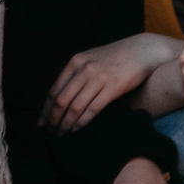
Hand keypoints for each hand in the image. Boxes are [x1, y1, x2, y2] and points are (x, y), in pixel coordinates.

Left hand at [46, 34, 176, 131]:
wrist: (142, 51)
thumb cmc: (116, 57)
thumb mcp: (91, 59)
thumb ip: (76, 74)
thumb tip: (62, 97)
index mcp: (75, 62)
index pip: (53, 90)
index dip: (46, 109)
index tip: (42, 122)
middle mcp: (84, 70)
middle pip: (61, 100)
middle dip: (53, 119)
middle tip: (51, 131)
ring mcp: (98, 78)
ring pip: (75, 107)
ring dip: (66, 123)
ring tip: (62, 133)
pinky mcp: (113, 88)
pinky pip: (92, 109)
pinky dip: (82, 122)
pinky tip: (77, 129)